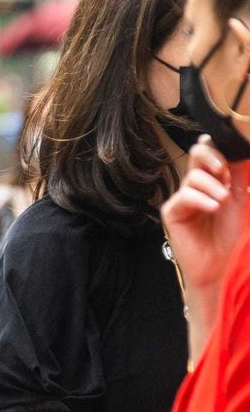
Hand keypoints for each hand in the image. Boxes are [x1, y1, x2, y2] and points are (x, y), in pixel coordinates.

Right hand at [162, 139, 249, 292]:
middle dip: (212, 158)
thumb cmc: (228, 234)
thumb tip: (240, 147)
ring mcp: (182, 197)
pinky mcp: (172, 211)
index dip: (219, 148)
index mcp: (211, 179)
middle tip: (225, 172)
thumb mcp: (240, 198)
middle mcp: (195, 185)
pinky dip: (202, 200)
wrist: (218, 264)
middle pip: (196, 154)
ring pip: (194, 177)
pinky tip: (214, 209)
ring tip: (223, 202)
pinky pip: (185, 195)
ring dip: (213, 187)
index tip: (231, 161)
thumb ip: (238, 173)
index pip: (210, 152)